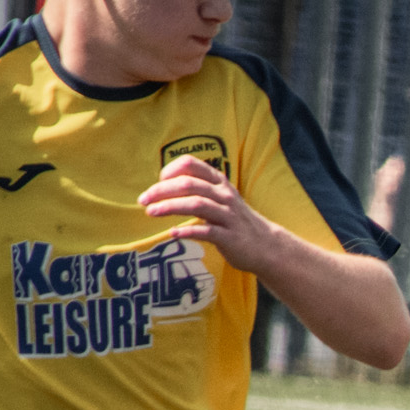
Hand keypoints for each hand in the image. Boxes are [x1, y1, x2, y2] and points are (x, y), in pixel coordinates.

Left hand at [138, 157, 281, 274]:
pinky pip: (207, 231)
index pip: (191, 164)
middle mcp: (224, 195)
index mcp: (219, 182)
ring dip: (170, 207)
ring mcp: (228, 216)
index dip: (170, 171)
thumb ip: (197, 189)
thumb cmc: (235, 221)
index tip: (158, 183)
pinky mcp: (231, 237)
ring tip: (151, 212)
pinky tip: (173, 234)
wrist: (266, 246)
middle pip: (189, 184)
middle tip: (143, 200)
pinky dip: (188, 231)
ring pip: (196, 205)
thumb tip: (163, 187)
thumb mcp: (219, 198)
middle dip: (162, 191)